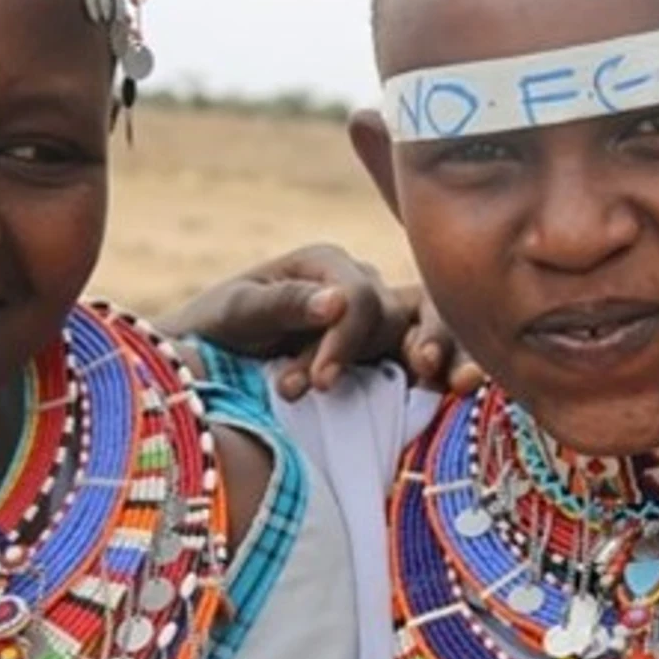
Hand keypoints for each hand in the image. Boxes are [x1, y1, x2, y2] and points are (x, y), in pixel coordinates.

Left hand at [155, 245, 482, 399]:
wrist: (201, 367)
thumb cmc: (211, 331)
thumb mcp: (236, 312)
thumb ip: (284, 304)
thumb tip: (338, 300)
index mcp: (326, 265)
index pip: (361, 297)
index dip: (345, 341)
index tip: (316, 385)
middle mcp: (360, 288)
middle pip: (407, 308)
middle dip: (421, 339)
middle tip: (423, 369)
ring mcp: (378, 324)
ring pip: (431, 327)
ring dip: (449, 352)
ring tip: (457, 383)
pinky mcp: (384, 359)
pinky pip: (427, 360)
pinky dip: (447, 372)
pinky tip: (457, 392)